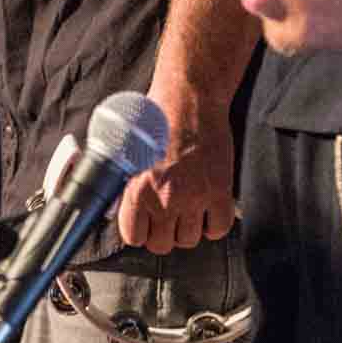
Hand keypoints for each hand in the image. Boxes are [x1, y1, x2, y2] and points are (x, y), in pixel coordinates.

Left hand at [117, 105, 235, 254]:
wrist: (190, 98)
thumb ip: (127, 185)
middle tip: (167, 216)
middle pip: (161, 244)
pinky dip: (214, 224)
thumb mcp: (129, 153)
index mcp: (136, 187)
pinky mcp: (219, 191)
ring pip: (189, 240)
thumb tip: (122, 209)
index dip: (140, 232)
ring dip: (188, 228)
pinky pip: (218, 228)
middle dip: (163, 233)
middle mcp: (164, 197)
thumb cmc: (157, 117)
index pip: (133, 237)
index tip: (145, 224)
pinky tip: (208, 209)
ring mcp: (194, 196)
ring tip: (187, 209)